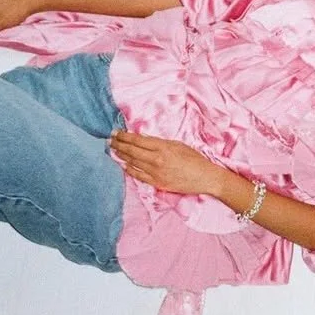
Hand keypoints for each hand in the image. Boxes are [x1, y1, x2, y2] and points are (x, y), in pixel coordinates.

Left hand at [110, 129, 226, 196]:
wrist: (205, 177)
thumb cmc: (195, 159)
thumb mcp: (179, 145)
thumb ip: (160, 142)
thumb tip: (143, 139)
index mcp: (163, 147)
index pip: (138, 140)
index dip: (125, 136)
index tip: (116, 132)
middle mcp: (157, 159)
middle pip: (132, 150)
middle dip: (119, 144)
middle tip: (109, 140)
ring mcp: (155, 172)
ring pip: (132, 162)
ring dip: (121, 155)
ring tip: (113, 150)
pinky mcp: (156, 182)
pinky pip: (138, 175)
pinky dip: (129, 169)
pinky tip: (123, 164)